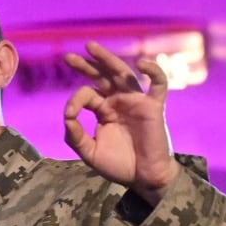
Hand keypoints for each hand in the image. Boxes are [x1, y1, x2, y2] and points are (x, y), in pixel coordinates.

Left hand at [62, 42, 178, 203]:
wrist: (144, 178)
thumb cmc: (119, 165)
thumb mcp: (89, 152)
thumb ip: (75, 135)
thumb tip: (67, 115)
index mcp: (104, 110)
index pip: (87, 94)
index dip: (75, 100)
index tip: (70, 114)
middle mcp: (119, 102)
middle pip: (102, 76)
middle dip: (86, 65)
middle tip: (68, 57)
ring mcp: (136, 102)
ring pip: (122, 73)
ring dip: (107, 59)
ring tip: (90, 47)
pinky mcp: (153, 106)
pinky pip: (158, 84)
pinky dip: (154, 71)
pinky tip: (142, 63)